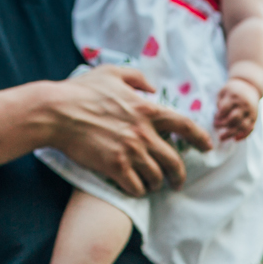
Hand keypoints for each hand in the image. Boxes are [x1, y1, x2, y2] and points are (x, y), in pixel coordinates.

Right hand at [47, 66, 212, 195]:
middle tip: (177, 182)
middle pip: (174, 161)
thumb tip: (152, 87)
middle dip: (179, 176)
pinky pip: (137, 187)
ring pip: (156, 177)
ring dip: (155, 184)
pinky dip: (138, 191)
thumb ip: (136, 77)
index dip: (200, 138)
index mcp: (147, 109)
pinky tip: (134, 189)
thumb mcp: (111, 73)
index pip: (185, 126)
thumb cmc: (80, 91)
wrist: (55, 112)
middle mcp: (143, 132)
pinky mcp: (115, 167)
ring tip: (150, 185)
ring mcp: (130, 151)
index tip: (207, 148)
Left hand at [214, 78, 259, 141]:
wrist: (250, 86)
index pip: (225, 108)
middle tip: (215, 126)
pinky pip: (250, 129)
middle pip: (234, 118)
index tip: (214, 118)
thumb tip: (217, 117)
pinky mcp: (254, 118)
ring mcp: (250, 112)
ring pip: (242, 126)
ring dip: (231, 133)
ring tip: (221, 138)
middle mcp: (243, 105)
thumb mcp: (223, 92)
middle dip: (223, 124)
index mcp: (234, 97)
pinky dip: (243, 136)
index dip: (218, 115)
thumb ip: (220, 103)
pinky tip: (235, 139)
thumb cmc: (232, 91)